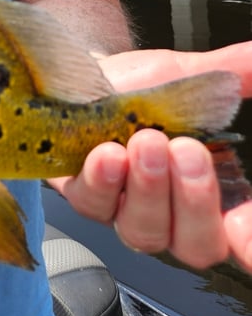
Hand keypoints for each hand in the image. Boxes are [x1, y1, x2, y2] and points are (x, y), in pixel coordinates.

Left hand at [51, 43, 251, 272]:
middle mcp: (172, 217)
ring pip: (144, 230)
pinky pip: (94, 203)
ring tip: (146, 143)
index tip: (244, 226)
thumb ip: (233, 71)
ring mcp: (125, 212)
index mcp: (210, 195)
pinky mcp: (85, 196)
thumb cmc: (139, 86)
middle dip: (194, 201)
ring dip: (149, 188)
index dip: (249, 241)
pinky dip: (102, 182)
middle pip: (196, 244)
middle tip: (187, 151)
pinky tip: (107, 155)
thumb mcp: (188, 75)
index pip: (240, 238)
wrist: (80, 74)